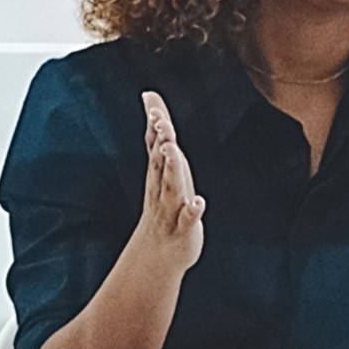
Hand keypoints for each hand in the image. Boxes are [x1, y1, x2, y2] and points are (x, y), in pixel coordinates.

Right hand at [126, 92, 204, 276]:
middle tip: (162, 122)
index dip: (155, 126)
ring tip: (173, 151)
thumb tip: (149, 95)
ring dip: (172, 169)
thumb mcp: (161, 165)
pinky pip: (187, 219)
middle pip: (161, 162)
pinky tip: (199, 202)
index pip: (155, 145)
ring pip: (171, 187)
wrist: (157, 253)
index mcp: (159, 173)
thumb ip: (156, 131)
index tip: (152, 104)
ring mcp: (172, 208)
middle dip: (162, 141)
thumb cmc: (164, 203)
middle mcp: (162, 187)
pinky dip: (192, 210)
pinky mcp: (184, 228)